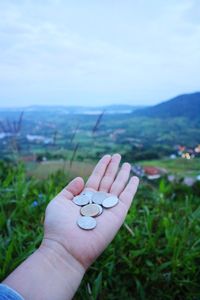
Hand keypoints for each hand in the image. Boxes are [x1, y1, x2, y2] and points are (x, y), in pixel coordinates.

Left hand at [42, 154, 138, 269]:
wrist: (66, 247)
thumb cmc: (58, 227)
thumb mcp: (59, 202)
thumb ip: (69, 190)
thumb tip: (81, 178)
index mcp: (84, 199)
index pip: (95, 178)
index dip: (101, 167)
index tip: (107, 156)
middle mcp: (97, 202)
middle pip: (108, 180)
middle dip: (113, 167)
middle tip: (118, 155)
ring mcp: (108, 208)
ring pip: (118, 187)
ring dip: (123, 175)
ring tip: (127, 163)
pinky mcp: (118, 215)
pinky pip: (127, 198)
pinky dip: (132, 188)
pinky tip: (135, 178)